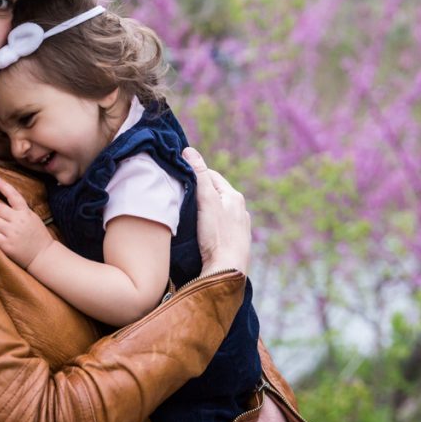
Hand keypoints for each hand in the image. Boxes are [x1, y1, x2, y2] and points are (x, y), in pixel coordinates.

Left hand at [0, 176, 53, 268]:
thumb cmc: (38, 236)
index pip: (13, 195)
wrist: (43, 256)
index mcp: (25, 212)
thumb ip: (20, 211)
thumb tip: (4, 203)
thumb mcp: (32, 218)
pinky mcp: (6, 245)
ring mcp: (11, 233)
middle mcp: (18, 221)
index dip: (3, 186)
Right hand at [182, 147, 250, 275]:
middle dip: (199, 193)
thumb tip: (189, 150)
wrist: (227, 271)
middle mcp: (241, 211)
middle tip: (180, 197)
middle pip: (215, 194)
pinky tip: (200, 234)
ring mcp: (239, 228)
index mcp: (235, 197)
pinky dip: (209, 226)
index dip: (195, 175)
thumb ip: (199, 175)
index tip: (179, 178)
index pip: (211, 176)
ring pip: (217, 211)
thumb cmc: (217, 235)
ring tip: (188, 216)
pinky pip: (219, 227)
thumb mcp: (205, 200)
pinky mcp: (234, 243)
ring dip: (204, 211)